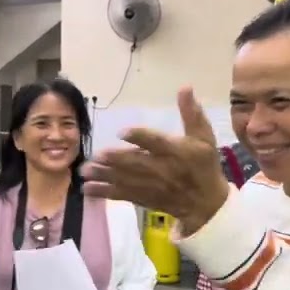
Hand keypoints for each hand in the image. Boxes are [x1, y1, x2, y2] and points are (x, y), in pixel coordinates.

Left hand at [81, 87, 231, 234]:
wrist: (205, 202)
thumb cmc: (204, 165)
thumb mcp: (204, 137)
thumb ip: (192, 114)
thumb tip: (185, 87)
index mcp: (175, 151)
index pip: (156, 143)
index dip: (140, 137)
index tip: (122, 132)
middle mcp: (161, 169)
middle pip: (135, 163)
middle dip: (115, 160)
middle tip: (96, 155)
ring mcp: (150, 185)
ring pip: (124, 180)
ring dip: (103, 175)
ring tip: (84, 170)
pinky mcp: (142, 198)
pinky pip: (121, 195)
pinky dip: (103, 192)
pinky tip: (86, 188)